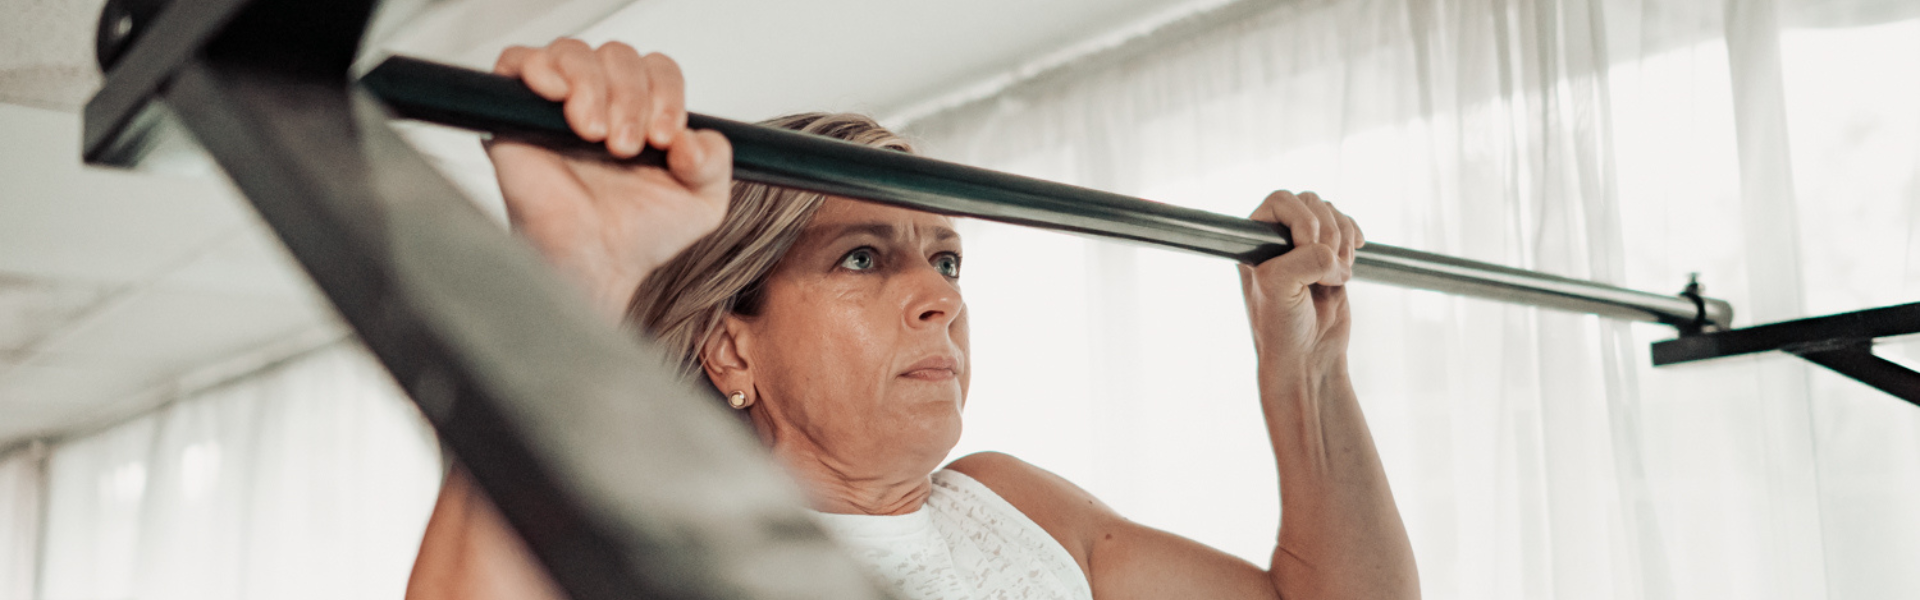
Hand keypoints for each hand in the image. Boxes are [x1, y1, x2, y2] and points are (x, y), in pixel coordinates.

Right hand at [487, 39, 731, 317]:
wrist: (594, 264)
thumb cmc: (637, 234)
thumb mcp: (702, 200)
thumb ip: (715, 160)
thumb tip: (693, 138)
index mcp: (643, 112)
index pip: (658, 68)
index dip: (666, 93)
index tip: (664, 135)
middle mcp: (601, 102)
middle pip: (618, 55)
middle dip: (630, 97)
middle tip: (626, 146)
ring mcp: (557, 105)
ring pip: (574, 52)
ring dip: (592, 88)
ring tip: (595, 135)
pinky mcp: (514, 113)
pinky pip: (519, 62)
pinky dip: (542, 70)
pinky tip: (561, 102)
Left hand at [1238, 190, 1363, 379]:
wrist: (1308, 356)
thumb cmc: (1281, 326)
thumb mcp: (1280, 287)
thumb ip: (1305, 259)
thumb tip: (1333, 254)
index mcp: (1254, 242)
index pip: (1280, 201)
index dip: (1301, 219)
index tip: (1308, 248)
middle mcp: (1277, 239)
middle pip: (1311, 202)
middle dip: (1328, 233)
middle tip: (1327, 270)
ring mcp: (1305, 245)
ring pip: (1332, 214)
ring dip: (1343, 241)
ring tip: (1337, 275)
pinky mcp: (1330, 255)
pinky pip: (1347, 228)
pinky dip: (1354, 239)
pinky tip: (1352, 259)